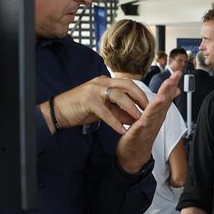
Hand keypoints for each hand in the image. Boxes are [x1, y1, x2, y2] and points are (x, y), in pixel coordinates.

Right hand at [44, 73, 177, 135]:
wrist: (59, 111)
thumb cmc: (82, 109)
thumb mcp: (104, 108)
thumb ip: (119, 110)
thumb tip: (135, 116)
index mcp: (107, 82)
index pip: (129, 84)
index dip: (142, 94)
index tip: (154, 103)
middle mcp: (102, 83)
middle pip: (127, 86)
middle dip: (141, 98)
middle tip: (151, 109)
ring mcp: (94, 90)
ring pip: (118, 96)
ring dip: (131, 108)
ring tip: (140, 119)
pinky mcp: (88, 101)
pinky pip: (105, 112)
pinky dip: (115, 122)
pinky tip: (122, 130)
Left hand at [116, 72, 181, 172]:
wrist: (134, 156)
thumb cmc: (142, 134)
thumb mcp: (154, 115)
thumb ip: (163, 102)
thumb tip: (175, 90)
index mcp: (157, 114)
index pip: (166, 97)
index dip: (171, 85)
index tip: (177, 73)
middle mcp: (155, 121)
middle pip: (163, 104)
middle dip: (168, 91)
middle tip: (173, 79)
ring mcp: (146, 129)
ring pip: (153, 116)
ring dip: (158, 107)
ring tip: (162, 97)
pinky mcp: (136, 138)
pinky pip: (138, 131)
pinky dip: (141, 126)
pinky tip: (142, 121)